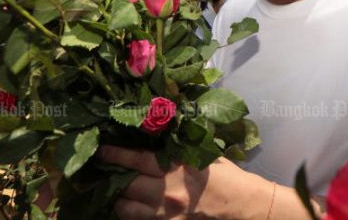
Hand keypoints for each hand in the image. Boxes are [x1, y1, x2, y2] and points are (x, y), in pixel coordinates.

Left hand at [98, 146, 272, 218]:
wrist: (245, 208)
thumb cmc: (228, 178)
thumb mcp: (204, 156)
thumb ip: (179, 150)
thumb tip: (156, 136)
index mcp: (177, 168)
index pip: (137, 160)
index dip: (116, 155)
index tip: (102, 150)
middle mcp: (167, 192)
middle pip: (126, 185)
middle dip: (114, 178)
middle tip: (106, 171)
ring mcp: (166, 215)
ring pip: (126, 209)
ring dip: (121, 200)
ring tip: (120, 193)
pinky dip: (133, 216)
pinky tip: (135, 209)